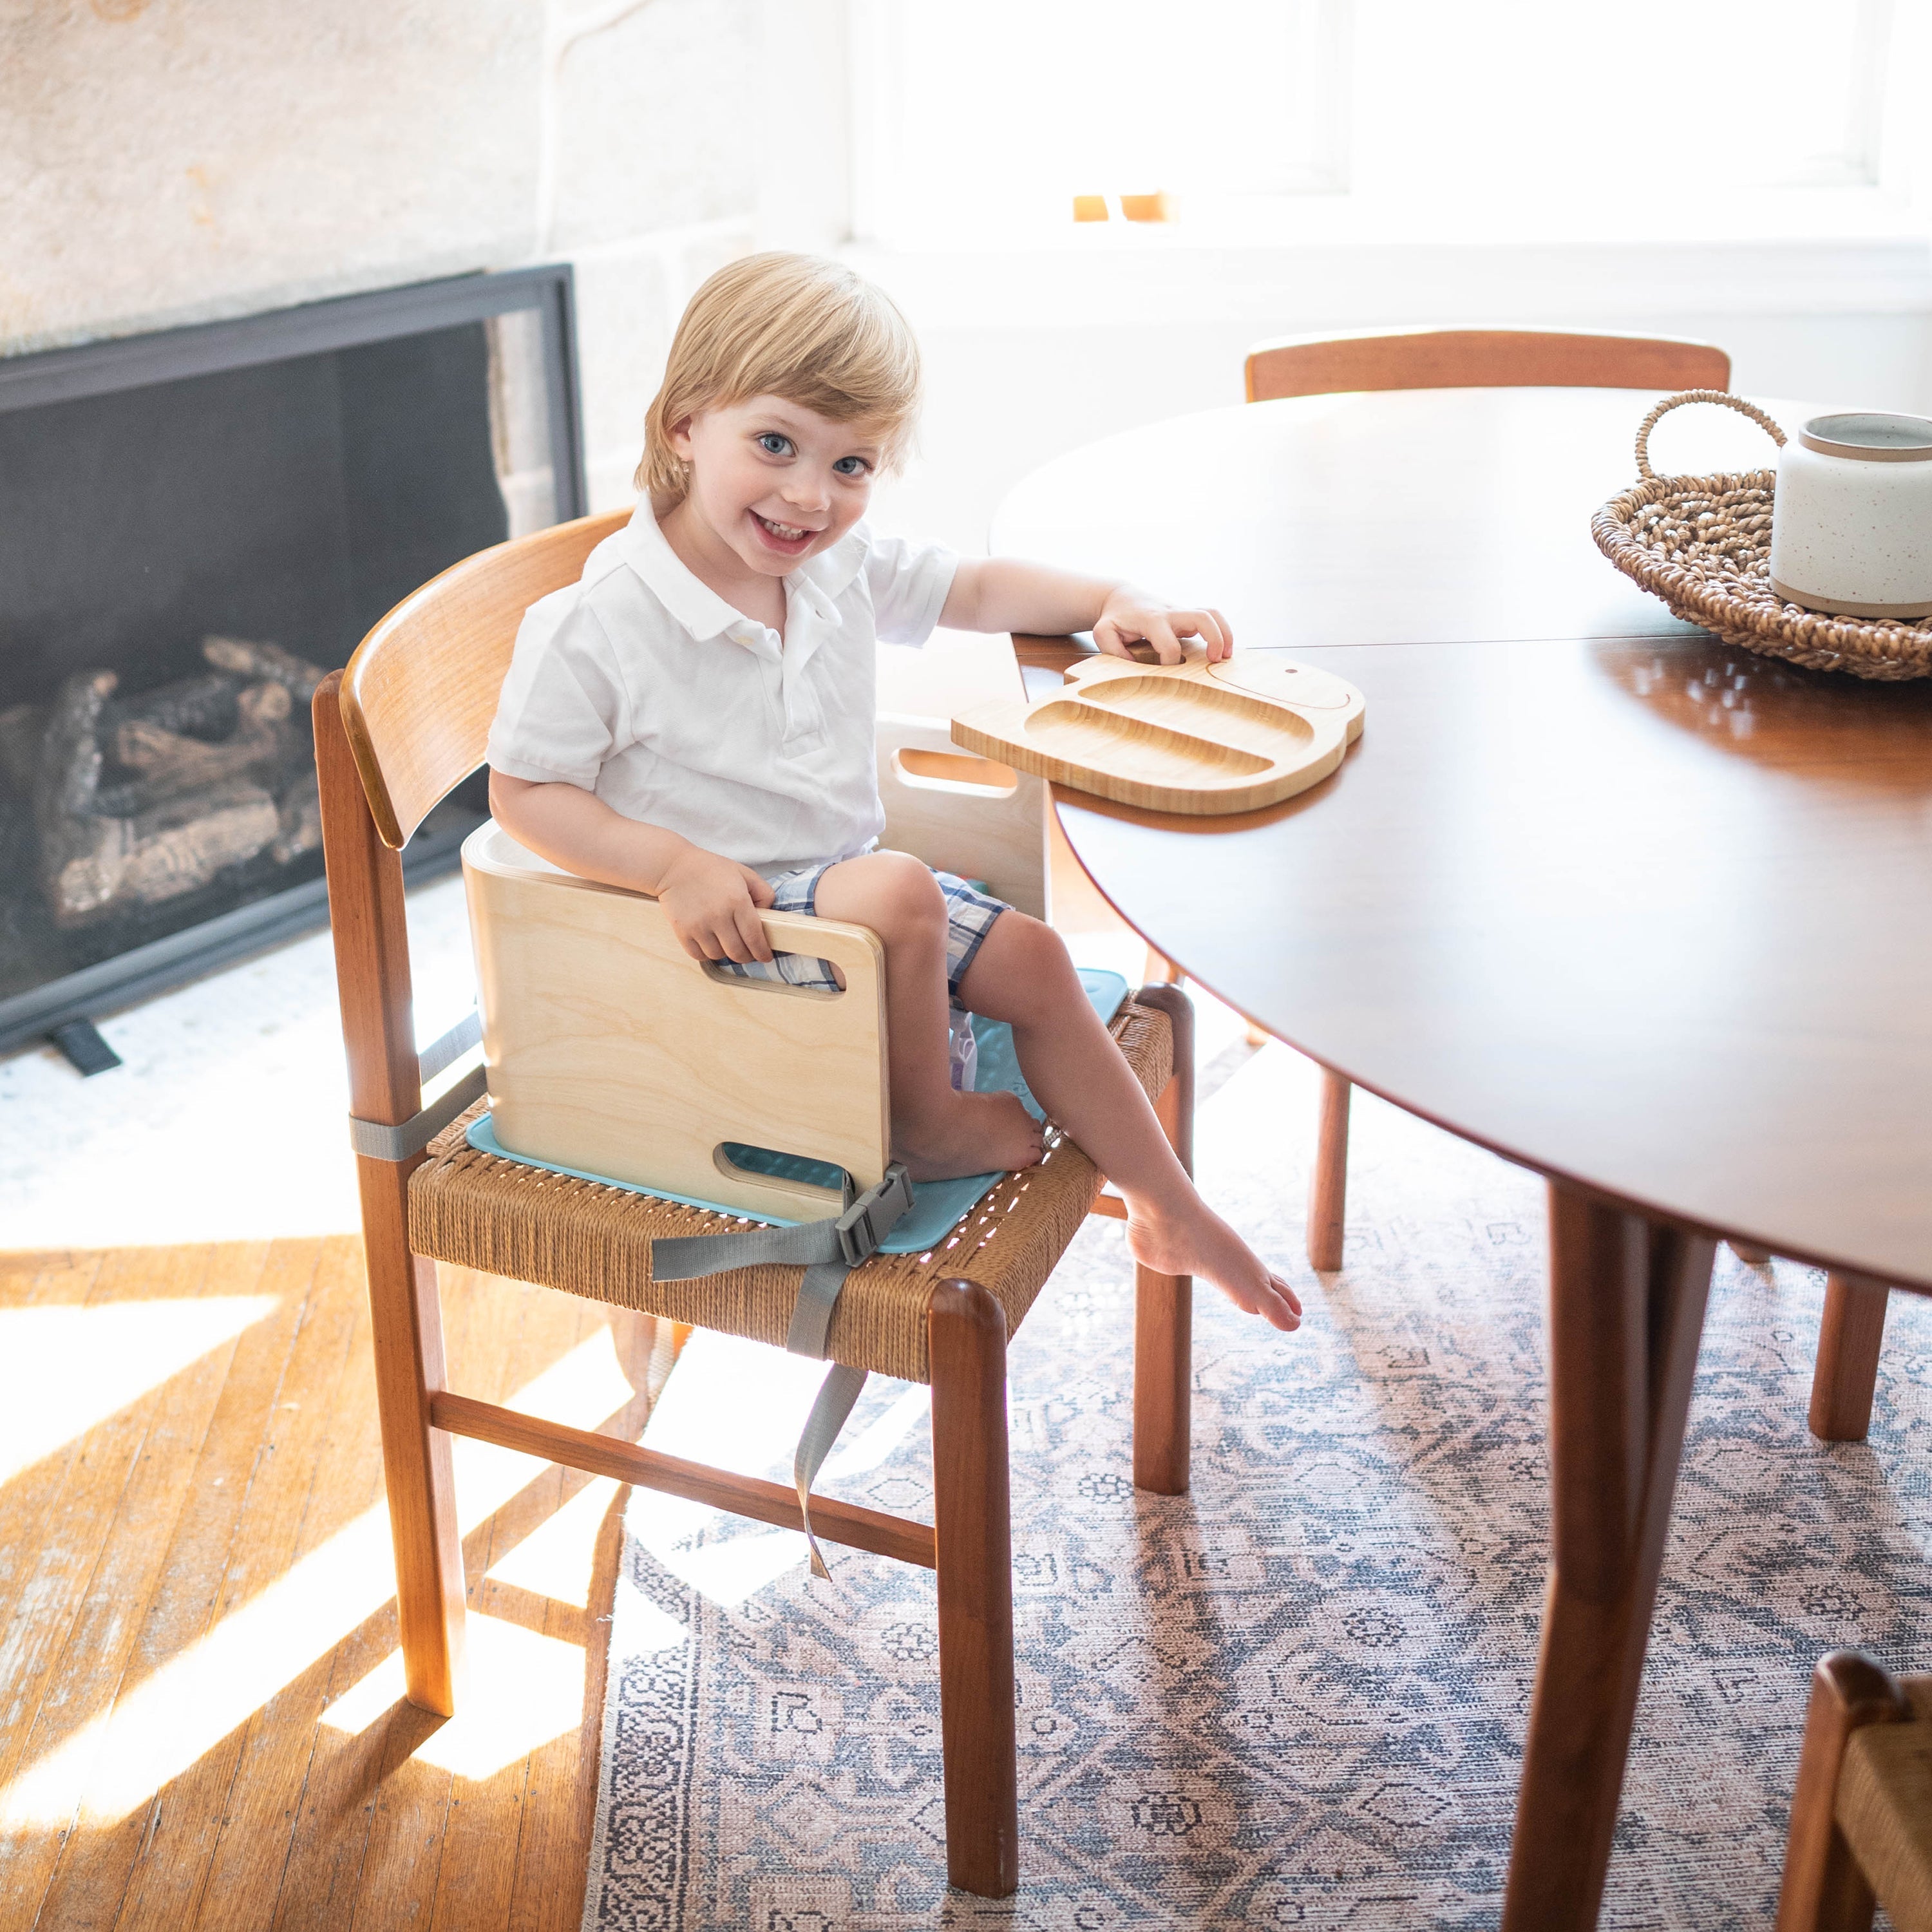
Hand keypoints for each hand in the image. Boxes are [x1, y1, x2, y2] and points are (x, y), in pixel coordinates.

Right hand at [655, 848, 775, 964]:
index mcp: (737, 901)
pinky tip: (710, 943)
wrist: (673, 867)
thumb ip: (763, 893)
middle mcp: (718, 916)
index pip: (754, 937)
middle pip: (738, 952)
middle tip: (748, 953)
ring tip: (726, 942)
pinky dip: (706, 954)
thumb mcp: (744, 874)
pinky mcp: (682, 931)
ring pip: (718, 955)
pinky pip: (699, 955)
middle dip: (746, 956)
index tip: (765, 957)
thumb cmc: (711, 870)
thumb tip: (769, 915)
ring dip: (725, 953)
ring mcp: (699, 925)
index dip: (762, 952)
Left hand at [1094, 587, 1233, 664]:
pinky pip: (1211, 616)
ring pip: (1211, 613)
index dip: (1170, 664)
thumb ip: (1114, 650)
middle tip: (1215, 661)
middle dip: (1213, 639)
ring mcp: (1181, 611)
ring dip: (1224, 633)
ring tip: (1226, 657)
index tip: (1165, 676)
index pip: (1169, 645)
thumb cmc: (1113, 619)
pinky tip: (1222, 650)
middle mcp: (1170, 612)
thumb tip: (1134, 666)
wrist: (1121, 598)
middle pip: (1201, 618)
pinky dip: (1221, 631)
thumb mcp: (1103, 634)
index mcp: (1151, 619)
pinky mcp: (1186, 614)